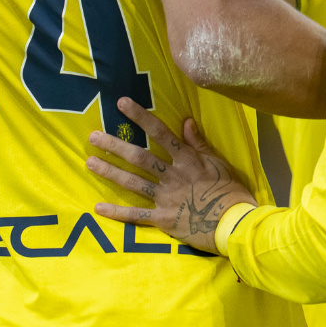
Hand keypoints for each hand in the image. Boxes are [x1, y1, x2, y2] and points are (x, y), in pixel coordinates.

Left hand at [85, 97, 254, 254]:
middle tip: (93, 137)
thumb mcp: (220, 163)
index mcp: (187, 160)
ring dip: (110, 172)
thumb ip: (200, 144)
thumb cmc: (231, 191)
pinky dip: (117, 212)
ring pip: (133, 182)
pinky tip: (98, 207)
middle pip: (139, 157)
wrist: (235, 222)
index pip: (160, 133)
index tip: (122, 103)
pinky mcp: (164, 219)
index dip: (140, 117)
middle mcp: (172, 175)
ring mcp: (166, 198)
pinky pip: (137, 215)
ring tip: (90, 163)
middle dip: (115, 146)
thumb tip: (186, 121)